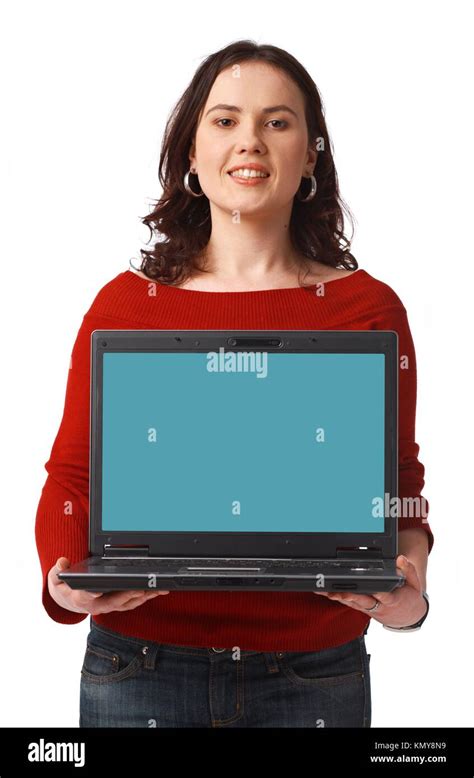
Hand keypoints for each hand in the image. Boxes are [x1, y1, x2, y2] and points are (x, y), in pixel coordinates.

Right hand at [48, 557, 169, 614]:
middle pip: (113, 602)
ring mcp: (107, 606)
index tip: (98, 591)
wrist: (69, 600)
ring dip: (142, 598)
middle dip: (127, 595)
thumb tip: (61, 562)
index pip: (86, 597)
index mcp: (79, 598)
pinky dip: (144, 597)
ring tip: (155, 590)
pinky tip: (155, 591)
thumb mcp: (57, 578)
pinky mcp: (117, 604)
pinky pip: (132, 603)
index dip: (92, 594)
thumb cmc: (64, 588)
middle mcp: (96, 605)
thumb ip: (58, 571)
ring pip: (126, 604)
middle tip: (140, 589)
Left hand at [313, 555, 427, 627]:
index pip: (383, 595)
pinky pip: (349, 603)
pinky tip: (324, 591)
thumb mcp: (415, 584)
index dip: (376, 592)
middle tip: (339, 592)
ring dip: (338, 597)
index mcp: (393, 600)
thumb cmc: (409, 597)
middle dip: (351, 597)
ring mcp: (369, 608)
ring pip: (352, 603)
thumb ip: (408, 570)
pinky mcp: (362, 608)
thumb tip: (400, 559)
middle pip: (363, 601)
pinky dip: (337, 598)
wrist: (407, 616)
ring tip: (324, 590)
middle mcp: (379, 606)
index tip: (369, 588)